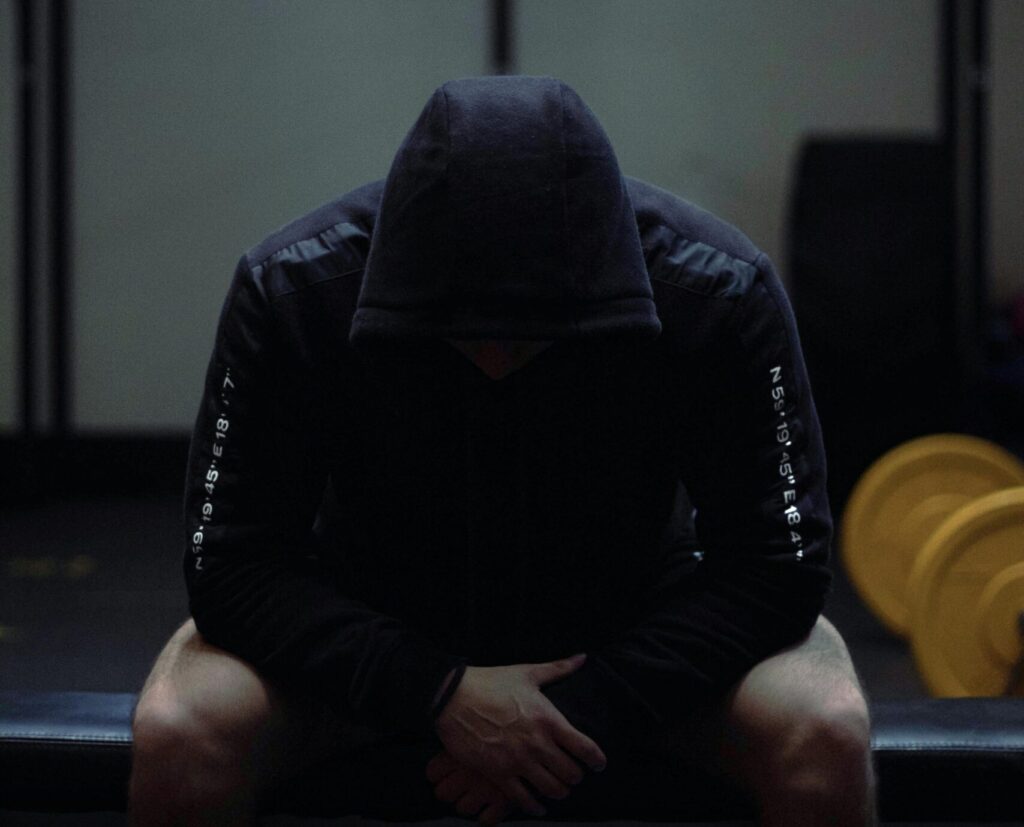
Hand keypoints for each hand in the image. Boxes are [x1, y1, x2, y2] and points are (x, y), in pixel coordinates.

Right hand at [432, 652, 606, 817]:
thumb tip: (582, 658)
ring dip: (559, 791)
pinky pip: (523, 800)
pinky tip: (538, 806)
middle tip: (574, 775)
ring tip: (559, 788)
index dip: (597, 760)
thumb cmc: (491, 682)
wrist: (453, 697)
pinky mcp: (498, 773)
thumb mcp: (527, 673)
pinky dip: (534, 807)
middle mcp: (537, 743)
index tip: (599, 764)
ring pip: (552, 789)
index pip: (585, 748)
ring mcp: (517, 761)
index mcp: (548, 719)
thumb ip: (558, 668)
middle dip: (576, 777)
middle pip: (571, 774)